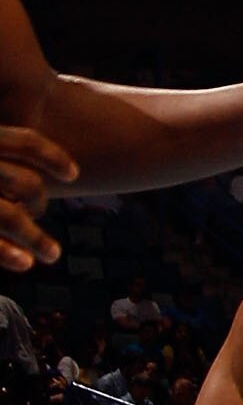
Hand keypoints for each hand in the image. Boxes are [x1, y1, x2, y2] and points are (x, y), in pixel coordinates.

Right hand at [0, 124, 74, 271]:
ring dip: (35, 238)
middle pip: (24, 182)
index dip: (52, 156)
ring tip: (53, 255)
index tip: (75, 174)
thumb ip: (6, 155)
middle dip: (38, 202)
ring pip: (11, 215)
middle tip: (39, 213)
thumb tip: (27, 150)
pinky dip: (6, 253)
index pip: (23, 141)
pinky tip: (25, 263)